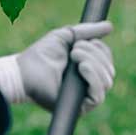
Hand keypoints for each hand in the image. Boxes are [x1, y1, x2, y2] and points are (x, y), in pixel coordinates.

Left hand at [0, 21, 114, 113]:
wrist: (24, 70)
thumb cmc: (42, 54)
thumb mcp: (68, 36)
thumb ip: (88, 31)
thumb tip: (110, 26)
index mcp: (88, 68)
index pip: (107, 60)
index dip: (101, 48)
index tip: (82, 41)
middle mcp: (89, 84)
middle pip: (109, 70)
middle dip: (95, 54)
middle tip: (74, 49)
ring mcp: (86, 97)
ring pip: (106, 81)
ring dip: (93, 62)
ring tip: (74, 55)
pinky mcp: (81, 108)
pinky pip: (98, 96)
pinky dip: (93, 78)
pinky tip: (82, 67)